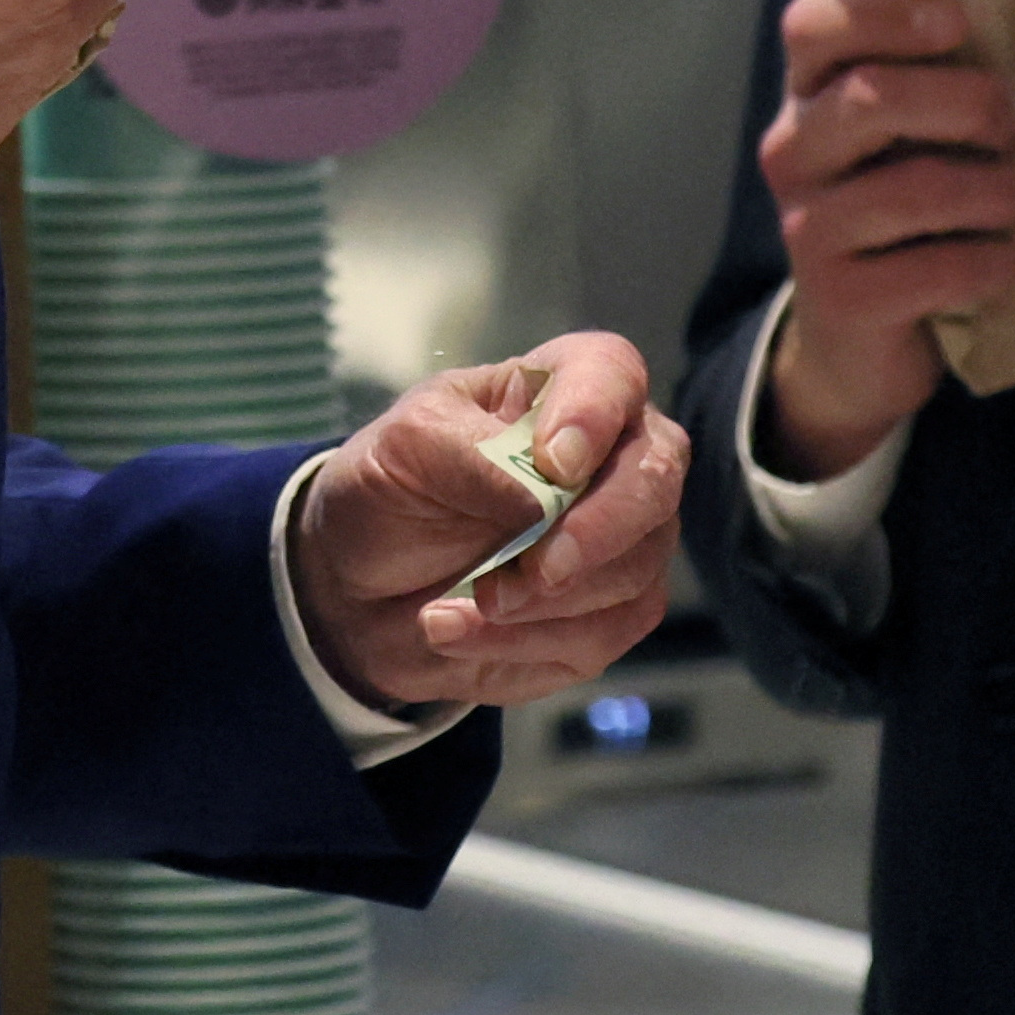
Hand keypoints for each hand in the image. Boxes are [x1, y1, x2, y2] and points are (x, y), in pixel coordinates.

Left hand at [287, 336, 685, 709]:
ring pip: (636, 568)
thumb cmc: (390, 492)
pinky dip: (525, 641)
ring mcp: (619, 541)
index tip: (556, 464)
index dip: (596, 413)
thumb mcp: (403, 449)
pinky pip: (604, 633)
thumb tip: (545, 496)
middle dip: (598, 530)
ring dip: (545, 601)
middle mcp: (608, 459)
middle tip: (536, 569)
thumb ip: (470, 454)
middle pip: (656, 476)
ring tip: (461, 603)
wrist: (359, 591)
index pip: (611, 373)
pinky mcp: (608, 615)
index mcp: (555, 390)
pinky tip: (459, 631)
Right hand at [754, 0, 1014, 479]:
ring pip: (913, 188)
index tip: (955, 23)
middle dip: (967, 103)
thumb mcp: (921, 127)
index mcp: (809, 93)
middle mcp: (792, 151)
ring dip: (995, 191)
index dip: (884, 12)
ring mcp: (806, 227)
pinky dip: (992, 263)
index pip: (813, 24)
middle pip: (870, 96)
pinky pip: (935, 269)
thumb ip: (952, 61)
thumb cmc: (908, 205)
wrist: (862, 332)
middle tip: (1014, 124)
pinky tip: (1007, 261)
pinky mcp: (839, 297)